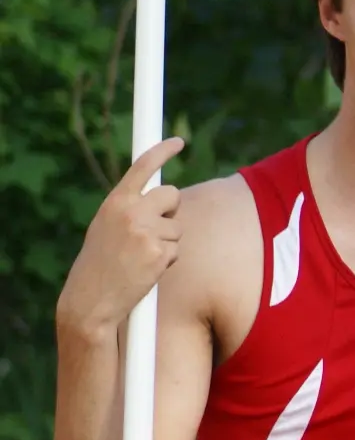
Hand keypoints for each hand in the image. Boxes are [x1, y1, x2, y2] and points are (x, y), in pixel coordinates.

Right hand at [56, 138, 186, 338]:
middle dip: (171, 210)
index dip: (163, 151)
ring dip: (167, 242)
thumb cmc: (100, 262)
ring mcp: (147, 230)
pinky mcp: (159, 252)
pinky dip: (167, 260)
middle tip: (155, 229)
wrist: (91, 298)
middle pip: (172, 195)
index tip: (179, 142)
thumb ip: (130, 209)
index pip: (142, 167)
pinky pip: (177, 250)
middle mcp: (131, 211)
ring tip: (141, 257)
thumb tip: (165, 199)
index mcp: (115, 202)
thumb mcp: (107, 226)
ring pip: (178, 227)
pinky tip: (146, 270)